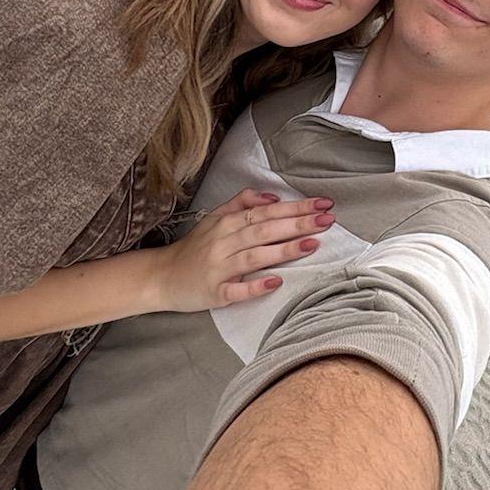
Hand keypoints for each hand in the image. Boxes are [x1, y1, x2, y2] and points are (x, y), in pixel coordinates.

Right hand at [147, 189, 334, 314]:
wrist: (162, 277)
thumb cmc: (196, 248)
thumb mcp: (215, 217)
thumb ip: (242, 202)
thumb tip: (274, 196)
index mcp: (227, 222)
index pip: (267, 212)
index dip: (296, 207)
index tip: (323, 204)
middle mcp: (224, 242)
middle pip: (264, 230)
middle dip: (297, 224)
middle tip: (327, 220)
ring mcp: (218, 268)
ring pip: (254, 256)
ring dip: (283, 250)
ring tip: (311, 245)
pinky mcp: (214, 292)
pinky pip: (236, 289)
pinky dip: (255, 285)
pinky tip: (275, 281)